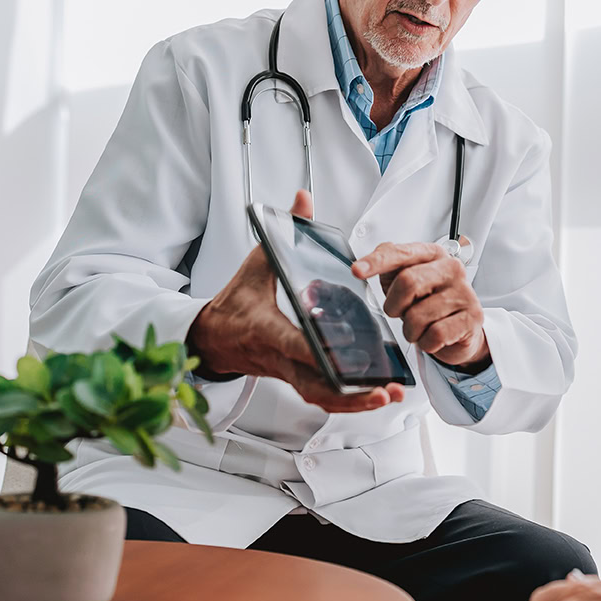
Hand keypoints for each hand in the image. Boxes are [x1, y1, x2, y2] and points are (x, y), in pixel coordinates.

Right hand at [187, 190, 405, 413]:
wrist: (212, 337)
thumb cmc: (235, 301)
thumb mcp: (258, 261)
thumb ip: (286, 232)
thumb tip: (303, 198)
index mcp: (266, 329)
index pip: (293, 342)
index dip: (317, 349)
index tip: (344, 346)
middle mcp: (279, 357)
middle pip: (314, 383)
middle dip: (349, 390)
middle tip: (383, 389)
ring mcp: (287, 372)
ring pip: (320, 396)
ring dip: (354, 402)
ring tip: (388, 396)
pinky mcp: (294, 379)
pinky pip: (321, 395)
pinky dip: (348, 401)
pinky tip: (375, 396)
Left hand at [352, 240, 488, 367]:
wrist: (460, 331)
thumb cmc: (429, 303)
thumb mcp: (406, 282)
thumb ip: (389, 266)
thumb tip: (366, 262)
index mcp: (433, 254)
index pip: (400, 253)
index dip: (376, 262)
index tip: (357, 270)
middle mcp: (452, 268)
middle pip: (408, 282)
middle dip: (395, 305)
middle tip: (400, 312)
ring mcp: (465, 292)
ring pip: (418, 315)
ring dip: (411, 330)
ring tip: (421, 327)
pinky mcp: (473, 317)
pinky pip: (435, 335)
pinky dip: (427, 343)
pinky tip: (433, 337)